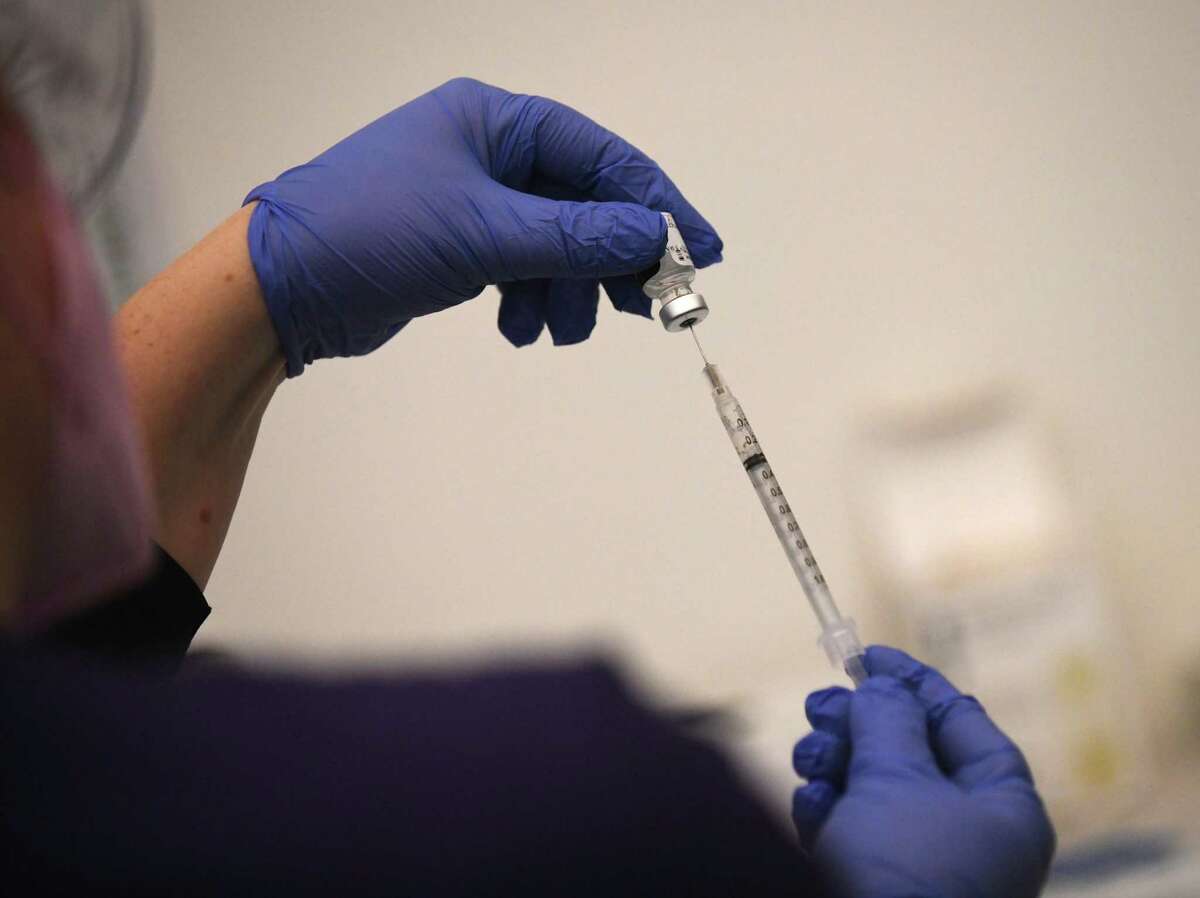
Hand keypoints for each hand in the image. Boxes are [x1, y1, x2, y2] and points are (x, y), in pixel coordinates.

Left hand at [244, 78, 721, 375]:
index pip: (602, 157)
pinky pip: (523, 268)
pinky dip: (531, 301)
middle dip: (612, 260)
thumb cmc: (372, 232)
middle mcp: (489, 152)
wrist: (284, 288)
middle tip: (647, 308)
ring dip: (568, 292)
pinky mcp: (460, 244)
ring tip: (557, 330)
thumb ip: (577, 238)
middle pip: (585, 204)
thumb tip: (655, 237)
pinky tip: (516, 327)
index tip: (700, 252)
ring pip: (557, 246)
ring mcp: (475, 199)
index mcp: (496, 121)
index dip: (657, 205)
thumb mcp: (485, 233)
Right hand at [792, 646, 1054, 897]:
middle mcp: (966, 833)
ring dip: (833, 764)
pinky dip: (826, 812)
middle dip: (858, 725)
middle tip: (820, 706)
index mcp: (1001, 806)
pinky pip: (850, 828)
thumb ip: (888, 718)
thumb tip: (882, 689)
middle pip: (907, 750)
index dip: (913, 682)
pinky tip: (812, 811)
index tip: (865, 655)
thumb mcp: (900, 778)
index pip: (962, 721)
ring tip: (813, 763)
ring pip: (870, 786)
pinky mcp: (875, 883)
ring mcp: (918, 863)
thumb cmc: (905, 867)